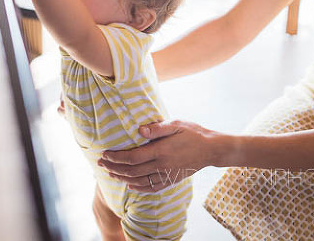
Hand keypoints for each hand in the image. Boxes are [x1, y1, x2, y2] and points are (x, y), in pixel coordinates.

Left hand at [97, 120, 215, 191]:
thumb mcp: (176, 124)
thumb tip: (139, 130)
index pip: (132, 157)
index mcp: (161, 150)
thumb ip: (157, 128)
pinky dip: (138, 188)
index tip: (104, 154)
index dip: (116, 157)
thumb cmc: (193, 133)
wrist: (211, 149)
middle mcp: (162, 165)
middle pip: (132, 171)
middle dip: (114, 167)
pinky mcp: (171, 181)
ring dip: (122, 178)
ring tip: (111, 173)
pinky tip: (130, 184)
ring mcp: (167, 175)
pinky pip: (151, 188)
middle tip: (101, 163)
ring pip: (139, 181)